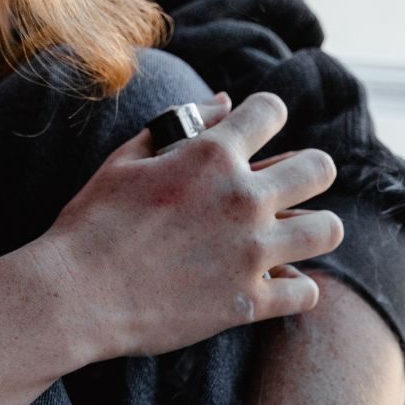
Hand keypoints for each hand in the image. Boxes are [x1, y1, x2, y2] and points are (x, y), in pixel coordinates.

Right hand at [42, 92, 343, 358]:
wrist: (76, 293)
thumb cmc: (92, 222)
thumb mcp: (125, 161)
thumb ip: (178, 125)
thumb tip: (223, 102)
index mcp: (209, 157)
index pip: (270, 111)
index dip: (263, 115)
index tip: (254, 130)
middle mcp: (242, 199)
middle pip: (319, 168)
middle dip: (305, 170)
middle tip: (281, 185)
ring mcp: (250, 252)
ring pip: (327, 229)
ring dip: (310, 228)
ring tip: (286, 235)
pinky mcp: (248, 301)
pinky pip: (306, 292)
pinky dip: (292, 286)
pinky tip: (270, 282)